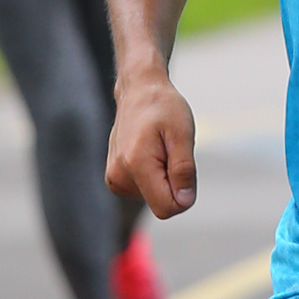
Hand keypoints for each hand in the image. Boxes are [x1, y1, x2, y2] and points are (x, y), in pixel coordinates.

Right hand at [106, 65, 197, 219]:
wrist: (138, 90)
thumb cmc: (163, 108)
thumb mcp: (182, 134)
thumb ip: (183, 170)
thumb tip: (184, 202)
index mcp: (136, 165)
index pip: (166, 208)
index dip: (184, 194)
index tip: (184, 166)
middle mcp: (119, 175)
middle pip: (161, 204)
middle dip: (173, 183)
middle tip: (170, 151)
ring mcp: (114, 178)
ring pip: (153, 198)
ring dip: (163, 178)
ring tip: (159, 148)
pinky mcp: (114, 179)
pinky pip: (145, 192)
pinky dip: (153, 176)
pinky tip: (150, 153)